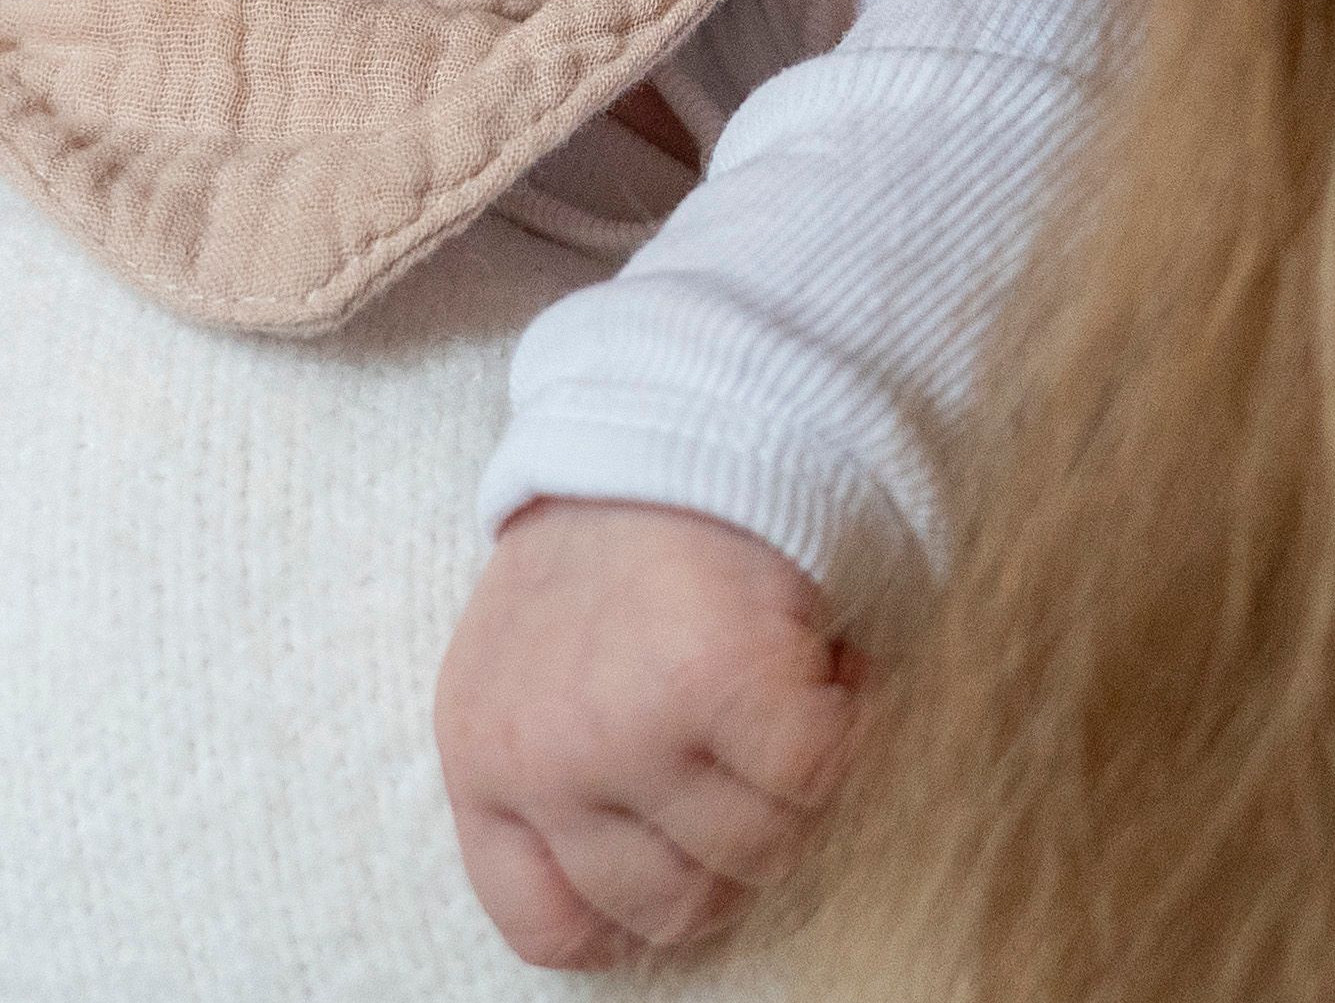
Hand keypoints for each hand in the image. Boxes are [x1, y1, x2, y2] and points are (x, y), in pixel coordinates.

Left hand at [434, 500, 862, 968]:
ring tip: (786, 685)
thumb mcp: (538, 672)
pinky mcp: (721, 683)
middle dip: (739, 840)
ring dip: (800, 782)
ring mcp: (626, 729)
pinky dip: (851, 728)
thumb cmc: (618, 549)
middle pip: (675, 905)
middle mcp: (541, 761)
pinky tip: (832, 668)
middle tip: (757, 750)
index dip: (637, 915)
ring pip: (759, 851)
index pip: (549, 924)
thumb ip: (567, 784)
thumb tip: (655, 916)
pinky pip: (817, 778)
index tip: (693, 857)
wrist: (673, 410)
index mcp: (483, 762)